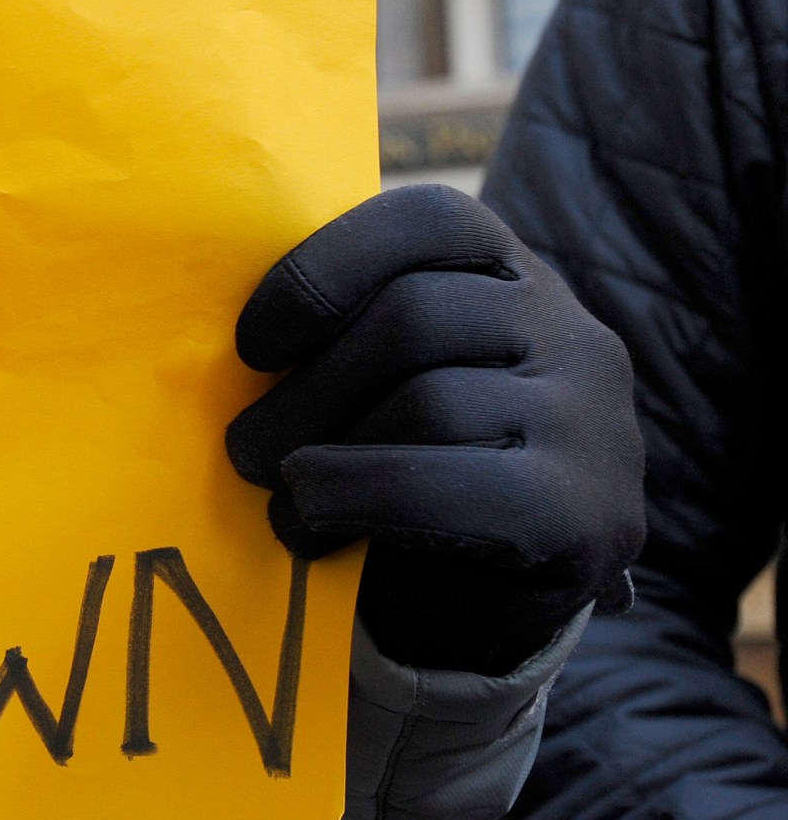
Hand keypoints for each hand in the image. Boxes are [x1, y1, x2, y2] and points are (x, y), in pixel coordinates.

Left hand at [227, 185, 643, 674]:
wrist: (491, 597)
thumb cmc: (410, 463)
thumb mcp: (379, 378)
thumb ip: (339, 333)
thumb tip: (227, 343)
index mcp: (511, 273)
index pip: (425, 221)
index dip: (321, 271)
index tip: (252, 346)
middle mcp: (569, 331)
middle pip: (413, 316)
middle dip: (305, 388)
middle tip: (244, 447)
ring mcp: (590, 421)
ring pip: (429, 402)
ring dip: (322, 456)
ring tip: (278, 496)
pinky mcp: (584, 511)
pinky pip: (442, 485)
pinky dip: (355, 494)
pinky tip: (312, 517)